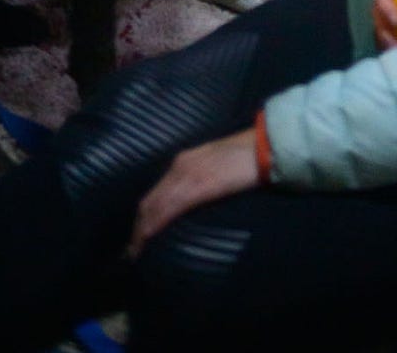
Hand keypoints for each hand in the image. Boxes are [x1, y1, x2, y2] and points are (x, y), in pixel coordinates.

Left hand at [128, 130, 257, 257]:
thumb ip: (200, 179)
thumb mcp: (214, 165)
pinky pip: (170, 208)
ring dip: (143, 231)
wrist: (263, 146)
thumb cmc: (244, 156)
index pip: (155, 192)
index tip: (138, 235)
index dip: (144, 215)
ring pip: (155, 207)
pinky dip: (157, 224)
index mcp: (184, 161)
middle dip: (138, 227)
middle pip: (149, 201)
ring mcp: (187, 176)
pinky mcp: (198, 186)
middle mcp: (180, 167)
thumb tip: (192, 202)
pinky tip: (150, 237)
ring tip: (138, 252)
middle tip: (133, 251)